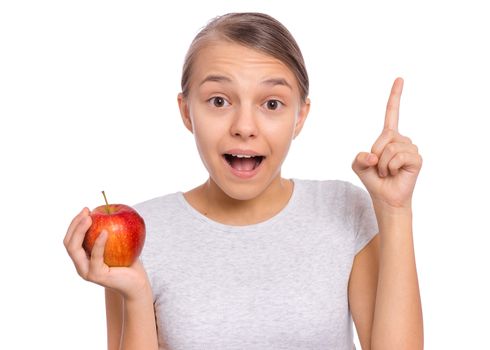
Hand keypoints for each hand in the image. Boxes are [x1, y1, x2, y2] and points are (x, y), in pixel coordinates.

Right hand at [63, 208, 150, 300]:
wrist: (136, 282)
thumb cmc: (127, 260)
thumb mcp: (117, 243)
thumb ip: (110, 229)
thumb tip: (108, 208)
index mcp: (82, 257)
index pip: (71, 239)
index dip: (75, 223)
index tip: (86, 209)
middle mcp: (80, 265)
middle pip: (69, 243)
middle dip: (75, 225)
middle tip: (87, 212)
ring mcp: (87, 271)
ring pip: (75, 250)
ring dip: (81, 231)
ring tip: (90, 218)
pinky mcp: (97, 275)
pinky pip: (95, 257)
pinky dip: (98, 243)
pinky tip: (105, 232)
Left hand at [352, 78, 422, 208]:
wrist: (385, 197)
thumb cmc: (373, 179)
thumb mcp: (358, 165)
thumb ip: (359, 157)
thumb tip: (375, 156)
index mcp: (388, 137)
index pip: (391, 113)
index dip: (395, 96)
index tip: (399, 78)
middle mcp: (401, 139)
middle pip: (383, 137)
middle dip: (375, 155)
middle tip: (380, 168)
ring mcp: (410, 148)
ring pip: (389, 149)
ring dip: (382, 164)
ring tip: (387, 172)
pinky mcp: (416, 159)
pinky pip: (398, 156)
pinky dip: (391, 167)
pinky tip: (395, 173)